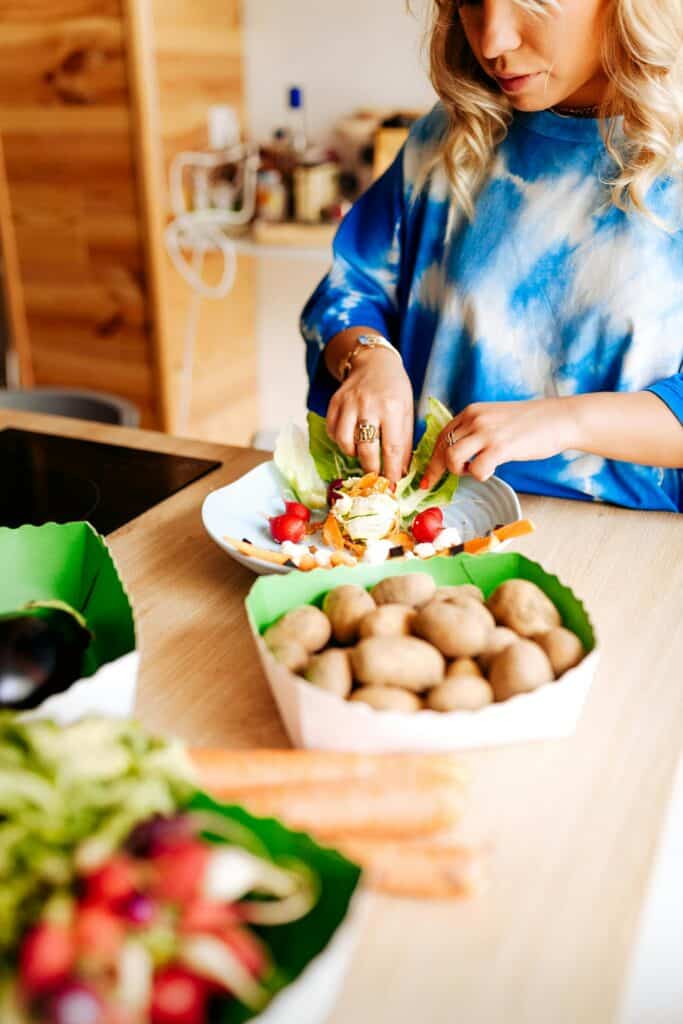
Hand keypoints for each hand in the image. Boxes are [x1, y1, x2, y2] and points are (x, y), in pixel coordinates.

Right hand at [326, 348, 413, 481]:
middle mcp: (368, 405)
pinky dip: (340, 441)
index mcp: (392, 408)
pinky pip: (332, 431)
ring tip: (362, 454)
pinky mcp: (334, 402)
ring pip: (344, 442)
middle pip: (366, 449)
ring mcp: (348, 403)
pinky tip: (350, 440)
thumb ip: (403, 440)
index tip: (392, 484)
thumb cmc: (394, 389)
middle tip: (376, 477)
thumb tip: (401, 471)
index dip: (391, 470)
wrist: (374, 362)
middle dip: (371, 469)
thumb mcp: (407, 411)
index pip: (391, 447)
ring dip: (353, 454)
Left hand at [420, 398, 576, 488]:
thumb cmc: (530, 424)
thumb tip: (457, 454)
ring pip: (452, 458)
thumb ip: (476, 431)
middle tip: (434, 484)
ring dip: (459, 471)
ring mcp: (486, 432)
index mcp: (472, 412)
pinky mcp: (500, 447)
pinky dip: (479, 476)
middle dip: (436, 470)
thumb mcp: (495, 419)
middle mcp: (475, 419)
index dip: (431, 457)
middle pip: (442, 448)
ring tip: (475, 471)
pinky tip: (490, 472)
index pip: (441, 436)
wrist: (558, 419)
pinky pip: (475, 469)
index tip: (427, 475)